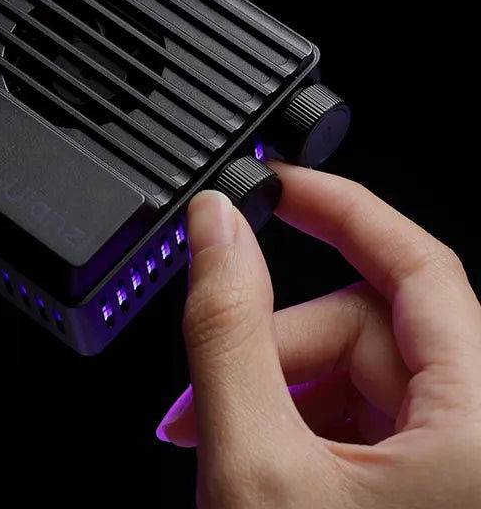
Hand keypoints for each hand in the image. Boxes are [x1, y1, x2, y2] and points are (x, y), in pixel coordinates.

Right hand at [156, 163, 480, 507]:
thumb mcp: (254, 464)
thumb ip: (228, 332)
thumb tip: (217, 228)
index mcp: (480, 429)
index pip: (417, 264)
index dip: (339, 208)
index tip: (280, 183)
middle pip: (367, 324)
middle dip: (275, 345)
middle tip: (207, 391)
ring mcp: (456, 463)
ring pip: (356, 367)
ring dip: (277, 389)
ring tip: (223, 442)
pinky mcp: (426, 482)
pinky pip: (361, 410)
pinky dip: (298, 419)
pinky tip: (258, 456)